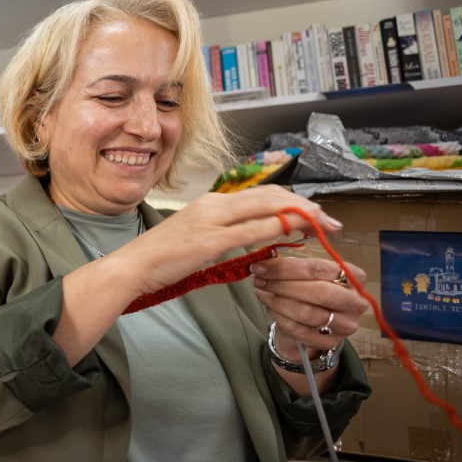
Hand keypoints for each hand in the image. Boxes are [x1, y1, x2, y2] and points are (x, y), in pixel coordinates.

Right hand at [115, 185, 342, 299]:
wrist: (133, 266)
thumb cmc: (160, 259)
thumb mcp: (195, 239)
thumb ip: (221, 234)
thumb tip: (246, 237)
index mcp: (210, 203)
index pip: (259, 194)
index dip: (290, 200)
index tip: (311, 211)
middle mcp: (213, 204)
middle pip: (269, 195)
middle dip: (303, 204)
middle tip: (328, 216)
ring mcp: (212, 220)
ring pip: (266, 207)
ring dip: (300, 213)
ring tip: (323, 223)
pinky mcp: (211, 240)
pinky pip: (254, 229)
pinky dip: (280, 226)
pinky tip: (298, 230)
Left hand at [251, 255, 368, 357]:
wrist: (316, 321)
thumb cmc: (312, 290)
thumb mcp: (307, 274)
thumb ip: (291, 267)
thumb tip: (263, 264)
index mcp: (354, 276)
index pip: (319, 269)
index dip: (286, 267)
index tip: (261, 267)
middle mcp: (356, 301)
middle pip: (319, 292)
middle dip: (283, 285)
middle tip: (259, 281)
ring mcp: (346, 324)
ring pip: (308, 313)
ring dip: (278, 302)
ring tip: (261, 293)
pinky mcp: (331, 342)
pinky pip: (300, 331)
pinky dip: (281, 319)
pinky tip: (270, 308)